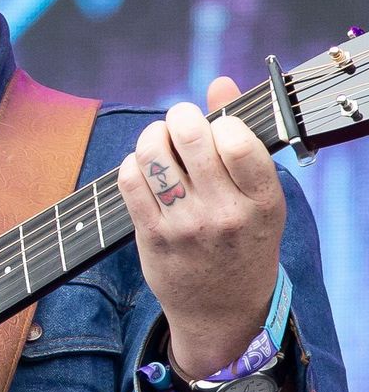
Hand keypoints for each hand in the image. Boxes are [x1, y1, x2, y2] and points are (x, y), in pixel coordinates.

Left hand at [117, 76, 286, 376]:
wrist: (222, 309)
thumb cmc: (242, 241)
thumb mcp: (258, 197)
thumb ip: (241, 137)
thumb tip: (220, 82)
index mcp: (262, 202)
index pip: (238, 143)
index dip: (218, 122)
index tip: (215, 125)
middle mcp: (225, 215)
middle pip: (189, 140)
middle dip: (178, 118)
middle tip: (178, 121)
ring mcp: (185, 227)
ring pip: (152, 156)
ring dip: (150, 137)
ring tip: (157, 140)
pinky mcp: (152, 236)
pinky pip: (129, 182)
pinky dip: (131, 163)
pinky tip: (141, 166)